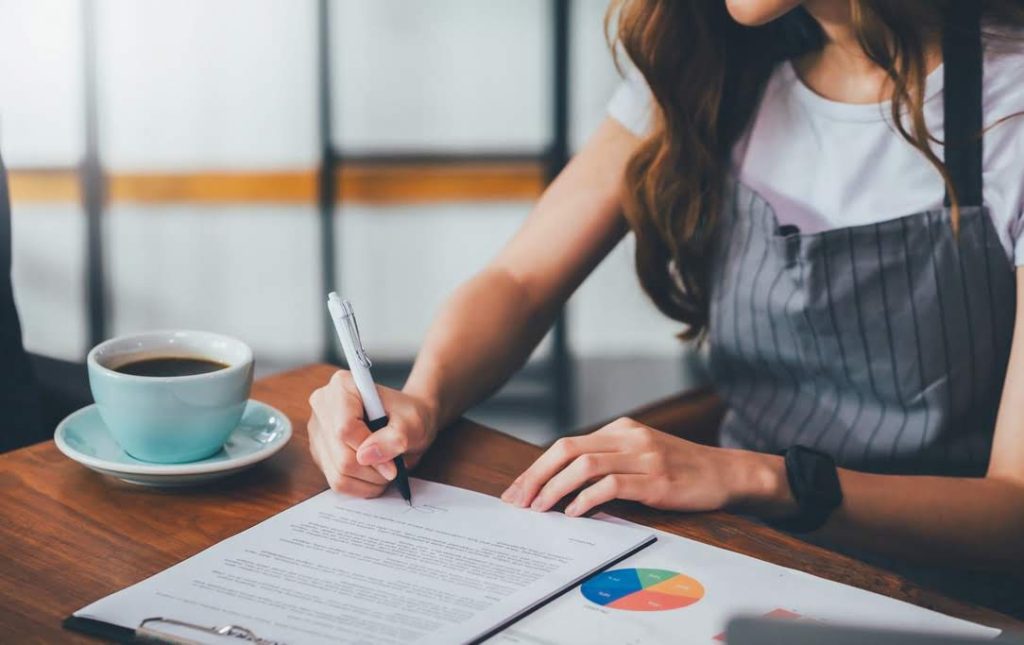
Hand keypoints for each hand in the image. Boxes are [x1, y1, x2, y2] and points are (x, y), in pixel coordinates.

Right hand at [308, 370, 438, 496]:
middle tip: (393, 468)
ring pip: (338, 473)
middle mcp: (323, 405)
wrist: (405, 421)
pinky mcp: (320, 452)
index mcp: (342, 386)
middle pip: (341, 455)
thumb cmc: (409, 416)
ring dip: (368, 480)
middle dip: (373, 470)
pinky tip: (374, 473)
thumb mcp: (412, 423)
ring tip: (386, 468)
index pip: (345, 428)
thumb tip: (366, 456)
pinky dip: (361, 485)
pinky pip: (337, 482)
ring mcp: (318, 431)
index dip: (370, 451)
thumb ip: (394, 437)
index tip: (392, 464)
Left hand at [501, 417, 786, 516]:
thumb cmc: (681, 469)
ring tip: (539, 510)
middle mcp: (629, 437)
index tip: (517, 491)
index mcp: (621, 429)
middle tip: (518, 502)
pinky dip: (587, 499)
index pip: (566, 444)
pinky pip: (612, 485)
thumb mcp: (641, 455)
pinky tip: (574, 513)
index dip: (536, 467)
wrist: (728, 474)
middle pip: (567, 450)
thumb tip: (562, 483)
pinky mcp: (656, 480)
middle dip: (536, 477)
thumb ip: (608, 461)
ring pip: (584, 466)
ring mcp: (643, 457)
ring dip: (555, 488)